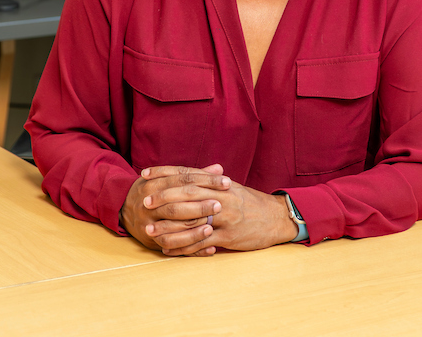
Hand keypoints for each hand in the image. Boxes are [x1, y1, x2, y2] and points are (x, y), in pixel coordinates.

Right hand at [120, 164, 228, 255]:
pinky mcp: (151, 238)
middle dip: (200, 205)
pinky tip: (209, 247)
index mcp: (156, 183)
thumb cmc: (152, 190)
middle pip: (177, 203)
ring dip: (194, 228)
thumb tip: (219, 168)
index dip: (206, 180)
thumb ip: (194, 175)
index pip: (184, 179)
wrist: (122, 206)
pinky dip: (191, 247)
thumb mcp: (167, 178)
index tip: (226, 182)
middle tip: (220, 205)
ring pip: (173, 226)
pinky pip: (171, 245)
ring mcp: (149, 221)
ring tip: (213, 227)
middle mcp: (150, 201)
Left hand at [143, 174, 298, 255]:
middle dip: (164, 197)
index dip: (165, 172)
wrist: (276, 218)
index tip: (146, 173)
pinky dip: (183, 248)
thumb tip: (189, 174)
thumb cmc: (251, 203)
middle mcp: (221, 198)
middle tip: (145, 202)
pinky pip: (201, 243)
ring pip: (191, 221)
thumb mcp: (232, 188)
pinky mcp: (228, 237)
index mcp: (219, 184)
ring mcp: (225, 218)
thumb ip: (209, 180)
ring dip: (168, 227)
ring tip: (150, 230)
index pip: (188, 173)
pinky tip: (169, 250)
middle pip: (188, 194)